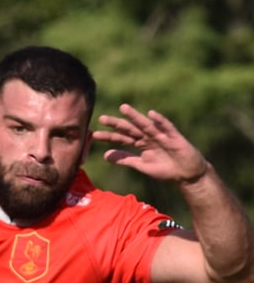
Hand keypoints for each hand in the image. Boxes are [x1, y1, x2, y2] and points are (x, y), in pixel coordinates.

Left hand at [95, 105, 210, 184]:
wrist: (187, 174)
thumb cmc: (165, 169)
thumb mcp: (141, 165)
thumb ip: (125, 159)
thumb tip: (105, 155)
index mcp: (141, 144)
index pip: (122, 138)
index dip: (110, 136)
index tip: (95, 134)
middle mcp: (149, 137)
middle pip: (131, 129)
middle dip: (117, 124)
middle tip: (102, 118)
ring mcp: (162, 136)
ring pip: (146, 125)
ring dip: (135, 117)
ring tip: (123, 108)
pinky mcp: (175, 137)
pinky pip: (167, 127)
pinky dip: (160, 121)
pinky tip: (151, 114)